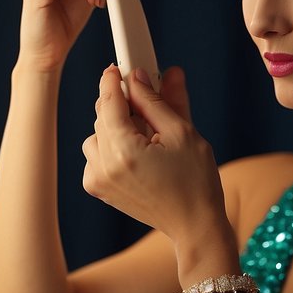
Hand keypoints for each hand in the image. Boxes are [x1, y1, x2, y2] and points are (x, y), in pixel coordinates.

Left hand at [82, 65, 227, 246]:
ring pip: (97, 133)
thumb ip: (157, 100)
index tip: (119, 67)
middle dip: (123, 105)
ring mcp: (98, 179)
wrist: (193, 224)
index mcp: (124, 151)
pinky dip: (112, 146)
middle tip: (147, 100)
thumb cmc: (196, 181)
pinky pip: (96, 153)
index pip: (109, 102)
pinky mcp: (98, 187)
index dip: (113, 80)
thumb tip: (142, 75)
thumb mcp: (182, 132)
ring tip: (146, 136)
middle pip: (102, 116)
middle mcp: (103, 165)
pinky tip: (137, 154)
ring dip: (117, 127)